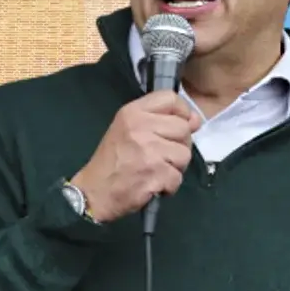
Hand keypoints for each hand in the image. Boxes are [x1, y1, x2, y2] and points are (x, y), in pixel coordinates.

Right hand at [70, 91, 200, 222]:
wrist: (94, 192)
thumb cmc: (112, 160)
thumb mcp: (129, 130)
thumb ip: (161, 121)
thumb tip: (196, 120)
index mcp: (133, 112)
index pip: (170, 98)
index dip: (181, 113)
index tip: (174, 128)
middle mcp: (141, 127)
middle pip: (183, 128)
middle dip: (178, 146)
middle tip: (161, 156)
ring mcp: (149, 150)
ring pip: (184, 154)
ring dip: (175, 167)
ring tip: (156, 170)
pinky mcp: (155, 173)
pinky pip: (177, 177)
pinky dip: (169, 185)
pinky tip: (153, 184)